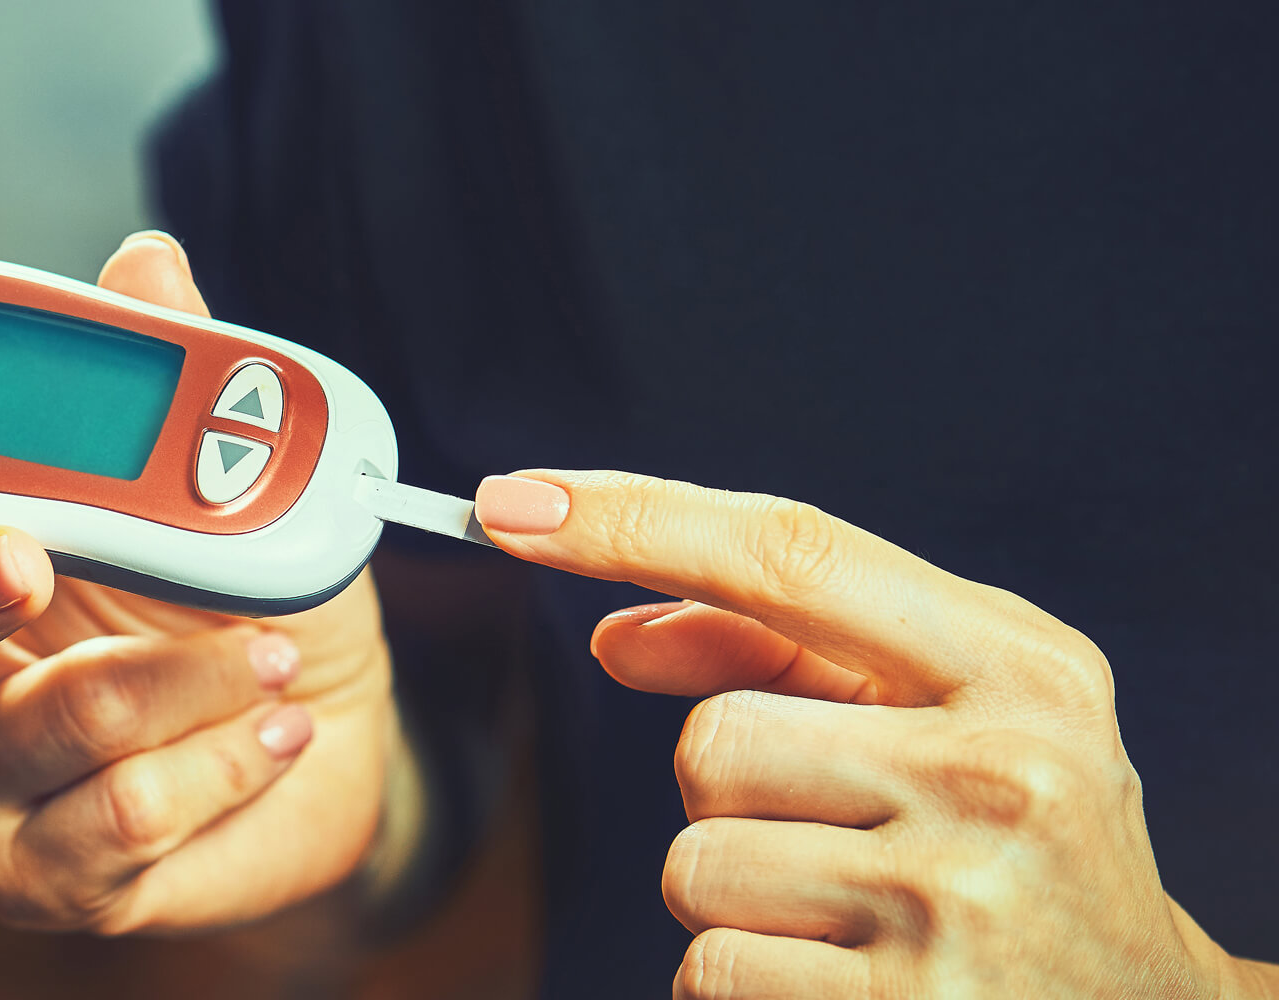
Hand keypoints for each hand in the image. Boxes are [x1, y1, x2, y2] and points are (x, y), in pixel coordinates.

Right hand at [0, 234, 398, 934]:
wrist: (330, 742)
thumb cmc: (242, 604)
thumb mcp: (224, 486)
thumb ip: (168, 383)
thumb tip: (144, 264)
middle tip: (26, 559)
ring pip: (40, 720)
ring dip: (180, 674)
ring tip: (267, 654)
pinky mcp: (39, 875)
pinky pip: (114, 817)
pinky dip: (217, 760)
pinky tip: (273, 733)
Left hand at [472, 470, 1277, 997]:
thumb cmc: (1021, 845)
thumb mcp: (951, 717)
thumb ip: (784, 654)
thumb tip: (616, 630)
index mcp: (1018, 669)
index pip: (790, 555)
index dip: (632, 521)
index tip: (509, 503)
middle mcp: (997, 776)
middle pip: (709, 742)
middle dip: (733, 795)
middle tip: (840, 835)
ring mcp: (954, 906)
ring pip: (694, 865)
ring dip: (737, 898)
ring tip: (852, 915)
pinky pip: (710, 972)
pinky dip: (745, 983)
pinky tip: (843, 983)